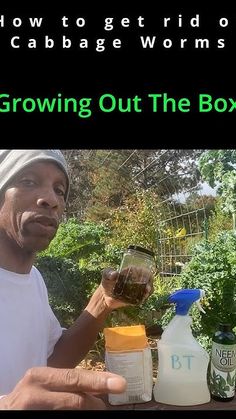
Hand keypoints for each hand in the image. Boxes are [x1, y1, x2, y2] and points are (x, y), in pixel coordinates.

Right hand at [0, 367, 126, 409]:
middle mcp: (34, 393)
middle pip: (76, 401)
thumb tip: (99, 386)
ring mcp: (32, 412)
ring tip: (94, 410)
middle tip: (106, 408)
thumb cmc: (29, 396)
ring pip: (73, 412)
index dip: (99, 381)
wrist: (4, 412)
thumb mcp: (45, 384)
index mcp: (39, 376)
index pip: (75, 378)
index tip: (121, 384)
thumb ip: (67, 383)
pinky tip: (79, 416)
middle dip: (96, 404)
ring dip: (88, 412)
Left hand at [100, 268, 153, 309]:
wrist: (104, 297)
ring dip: (150, 289)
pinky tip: (144, 297)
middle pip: (148, 278)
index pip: (141, 269)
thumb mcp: (105, 275)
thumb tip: (115, 274)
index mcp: (131, 272)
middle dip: (149, 281)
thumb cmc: (106, 283)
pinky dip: (145, 297)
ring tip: (147, 291)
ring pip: (148, 287)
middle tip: (147, 286)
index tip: (144, 274)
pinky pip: (144, 297)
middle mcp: (136, 279)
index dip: (145, 271)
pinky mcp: (136, 297)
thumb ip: (108, 273)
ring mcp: (137, 288)